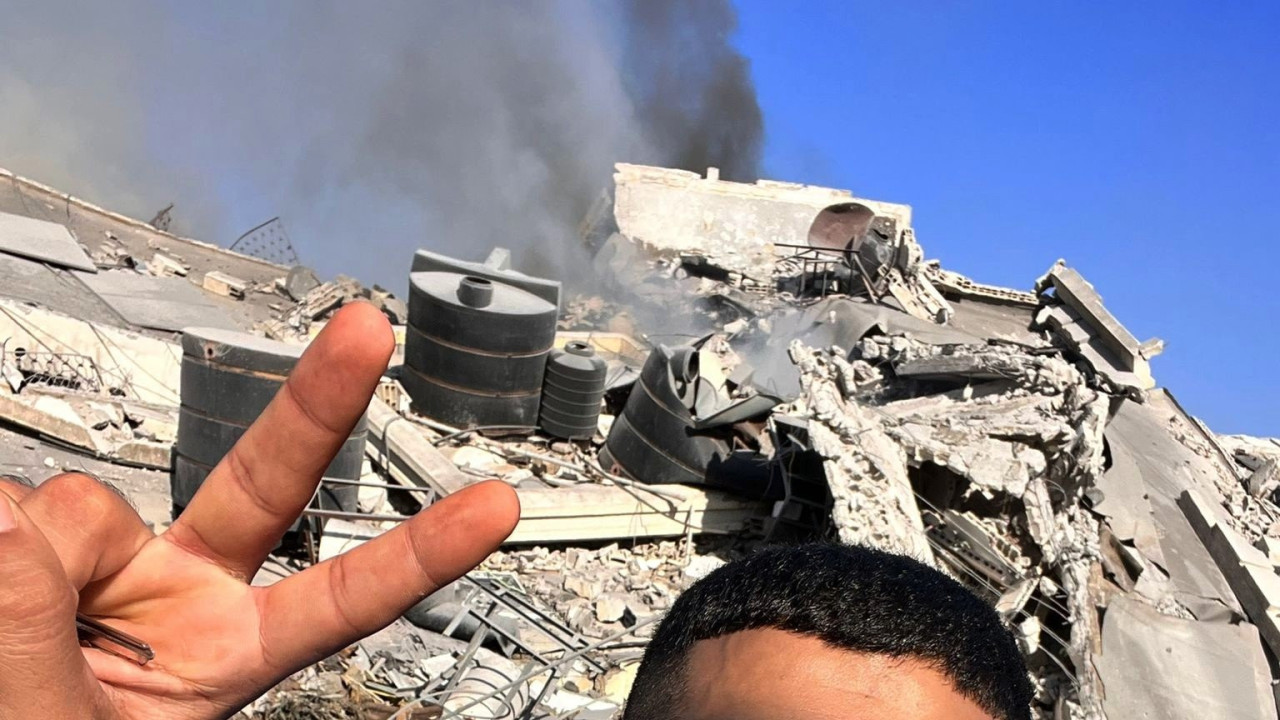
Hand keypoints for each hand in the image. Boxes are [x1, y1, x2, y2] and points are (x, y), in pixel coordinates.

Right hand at [0, 303, 520, 718]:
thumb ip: (40, 637)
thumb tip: (18, 523)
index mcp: (225, 654)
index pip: (346, 599)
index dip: (423, 553)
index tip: (495, 509)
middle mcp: (184, 591)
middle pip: (269, 479)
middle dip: (320, 401)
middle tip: (370, 330)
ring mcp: (116, 558)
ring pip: (84, 507)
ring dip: (34, 559)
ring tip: (11, 629)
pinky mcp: (42, 536)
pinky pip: (15, 508)